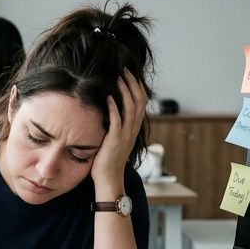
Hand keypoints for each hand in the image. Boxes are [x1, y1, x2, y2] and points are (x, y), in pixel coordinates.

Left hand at [92, 69, 146, 193]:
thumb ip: (117, 125)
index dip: (137, 87)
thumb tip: (111, 110)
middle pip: (139, 101)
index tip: (130, 74)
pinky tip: (108, 98)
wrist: (109, 178)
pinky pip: (117, 120)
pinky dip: (113, 108)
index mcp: (134, 127)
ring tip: (117, 79)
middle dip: (133, 84)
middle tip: (125, 70)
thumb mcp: (117, 138)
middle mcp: (133, 129)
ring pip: (130, 108)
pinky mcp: (115, 140)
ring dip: (124, 91)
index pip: (141, 102)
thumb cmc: (109, 158)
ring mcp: (125, 134)